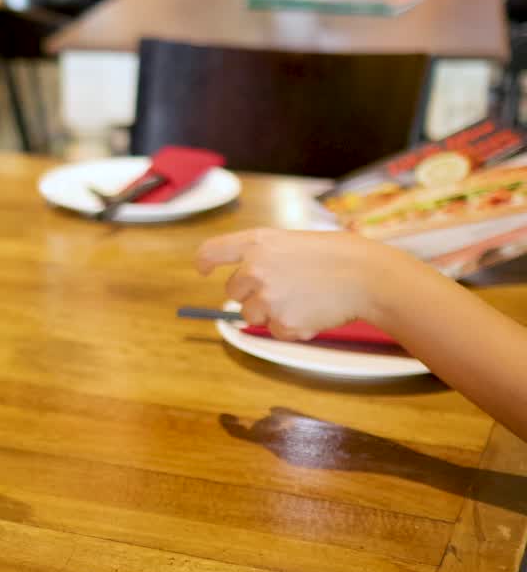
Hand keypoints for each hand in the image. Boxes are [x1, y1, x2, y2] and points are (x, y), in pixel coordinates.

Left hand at [196, 229, 411, 340]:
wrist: (368, 276)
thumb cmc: (338, 255)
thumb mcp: (293, 241)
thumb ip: (265, 255)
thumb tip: (246, 282)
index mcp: (258, 242)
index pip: (213, 251)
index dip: (205, 261)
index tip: (203, 269)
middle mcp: (255, 269)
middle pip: (232, 292)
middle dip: (251, 294)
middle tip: (283, 288)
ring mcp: (266, 297)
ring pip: (251, 314)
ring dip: (271, 312)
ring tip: (304, 299)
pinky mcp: (281, 322)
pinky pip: (276, 330)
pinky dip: (292, 326)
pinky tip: (314, 311)